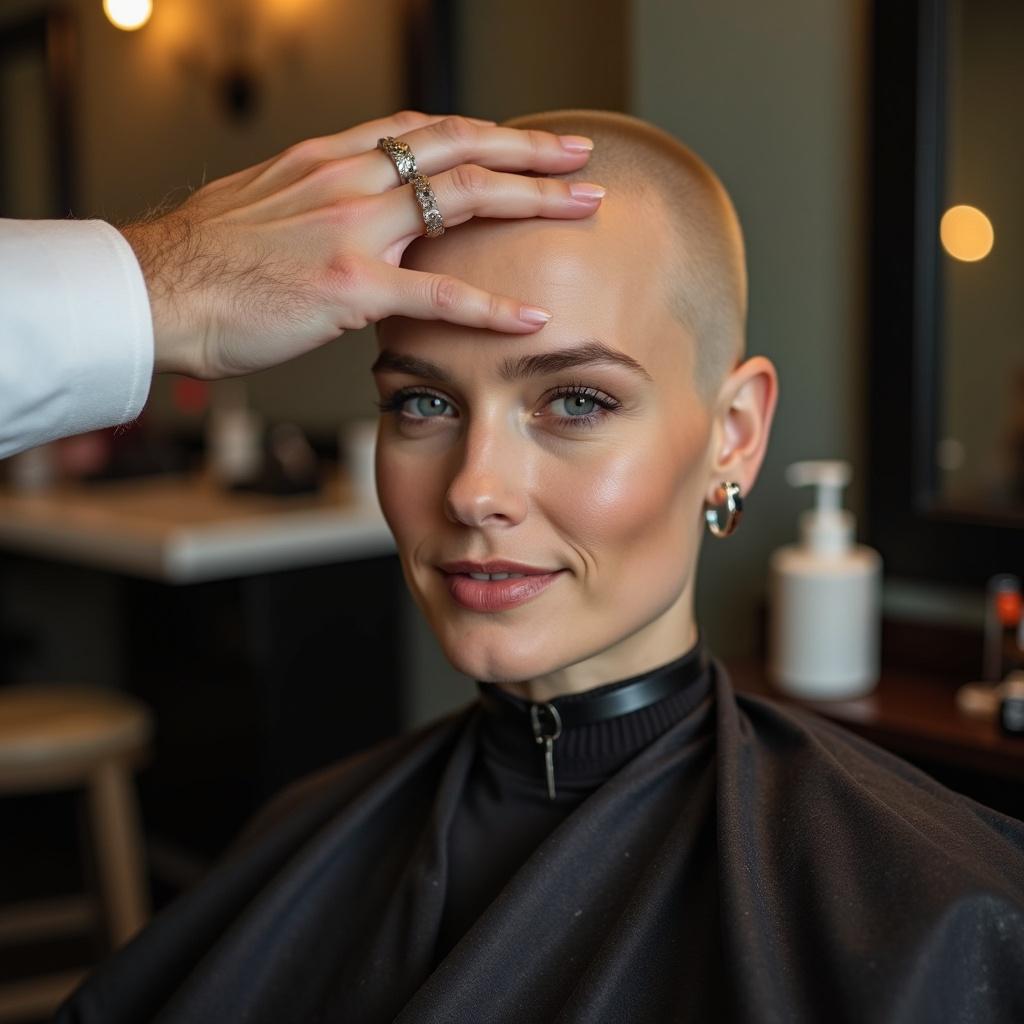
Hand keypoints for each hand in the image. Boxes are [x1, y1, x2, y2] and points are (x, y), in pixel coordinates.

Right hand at [119, 111, 602, 379]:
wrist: (157, 288)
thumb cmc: (203, 257)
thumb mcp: (263, 203)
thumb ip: (318, 200)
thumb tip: (350, 213)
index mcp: (330, 158)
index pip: (423, 130)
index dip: (481, 133)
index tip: (522, 141)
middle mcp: (349, 179)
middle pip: (460, 148)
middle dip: (529, 151)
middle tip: (581, 156)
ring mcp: (353, 228)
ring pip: (464, 199)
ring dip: (535, 201)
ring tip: (586, 207)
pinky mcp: (350, 285)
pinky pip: (438, 294)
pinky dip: (491, 306)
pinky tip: (531, 318)